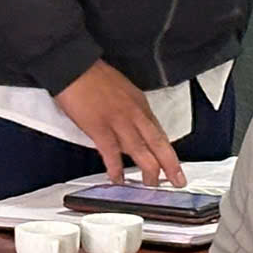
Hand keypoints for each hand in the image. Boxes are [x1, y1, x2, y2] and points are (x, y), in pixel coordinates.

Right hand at [52, 60, 184, 187]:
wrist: (75, 66)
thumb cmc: (94, 76)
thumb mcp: (123, 90)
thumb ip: (130, 110)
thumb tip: (131, 128)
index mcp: (140, 103)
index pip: (159, 131)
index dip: (168, 151)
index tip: (173, 164)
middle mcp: (134, 113)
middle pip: (158, 143)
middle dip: (170, 165)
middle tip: (177, 180)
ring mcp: (118, 121)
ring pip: (141, 150)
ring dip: (148, 170)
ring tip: (151, 185)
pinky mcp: (100, 128)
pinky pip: (111, 153)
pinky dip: (116, 169)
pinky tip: (118, 179)